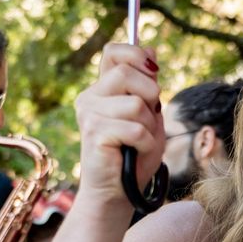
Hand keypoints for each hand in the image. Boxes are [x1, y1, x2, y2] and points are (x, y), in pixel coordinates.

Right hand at [74, 43, 163, 209]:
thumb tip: (152, 49)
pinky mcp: (94, 133)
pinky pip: (135, 128)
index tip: (154, 72)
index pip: (113, 52)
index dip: (137, 55)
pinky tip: (136, 152)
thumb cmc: (135, 155)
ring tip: (140, 140)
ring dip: (149, 125)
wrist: (118, 192)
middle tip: (148, 118)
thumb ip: (149, 84)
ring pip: (135, 103)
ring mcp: (89, 114)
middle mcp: (90, 97)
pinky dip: (145, 142)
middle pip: (126, 73)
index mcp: (103, 89)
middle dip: (151, 95)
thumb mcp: (150, 114)